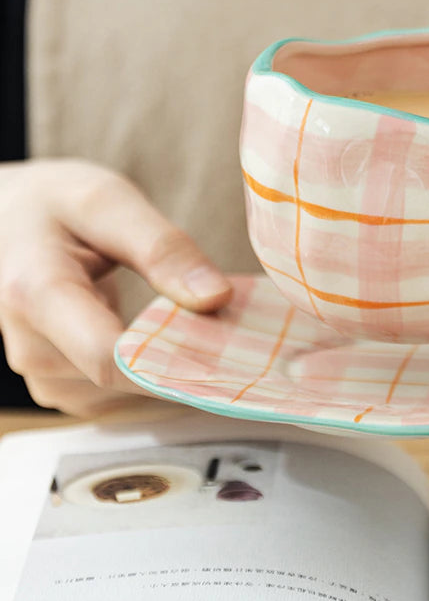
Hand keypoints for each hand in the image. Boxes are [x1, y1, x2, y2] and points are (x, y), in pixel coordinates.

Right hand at [0, 159, 232, 415]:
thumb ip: (162, 249)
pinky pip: (115, 398)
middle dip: (182, 362)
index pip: (110, 359)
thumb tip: (217, 298)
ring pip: (123, 396)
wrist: (3, 219)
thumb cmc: (52, 204)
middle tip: (233, 335)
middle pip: (122, 380)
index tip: (233, 355)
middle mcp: (29, 346)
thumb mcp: (107, 202)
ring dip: (166, 371)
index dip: (175, 364)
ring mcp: (40, 372)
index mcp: (37, 294)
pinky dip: (147, 375)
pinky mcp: (57, 383)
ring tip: (197, 327)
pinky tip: (167, 341)